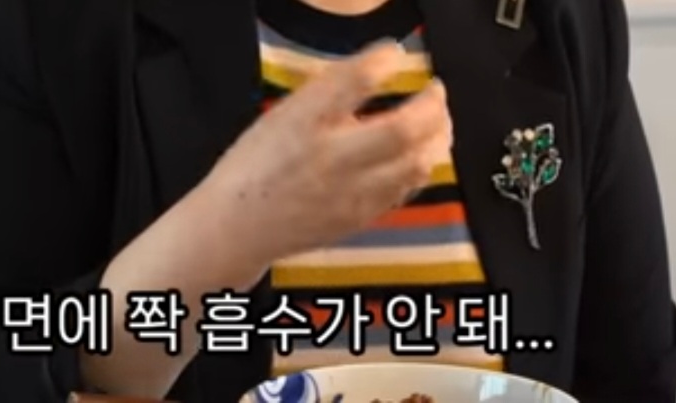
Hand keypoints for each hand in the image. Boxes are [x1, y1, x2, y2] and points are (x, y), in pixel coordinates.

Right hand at [196, 42, 453, 267]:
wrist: (237, 227)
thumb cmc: (256, 163)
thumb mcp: (283, 115)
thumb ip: (329, 93)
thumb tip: (378, 66)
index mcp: (303, 123)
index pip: (355, 81)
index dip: (384, 61)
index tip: (394, 54)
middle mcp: (330, 157)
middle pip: (404, 128)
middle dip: (433, 104)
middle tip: (435, 91)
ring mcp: (350, 193)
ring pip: (417, 163)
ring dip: (438, 136)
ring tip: (438, 121)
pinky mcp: (361, 217)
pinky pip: (407, 188)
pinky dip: (422, 164)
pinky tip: (420, 153)